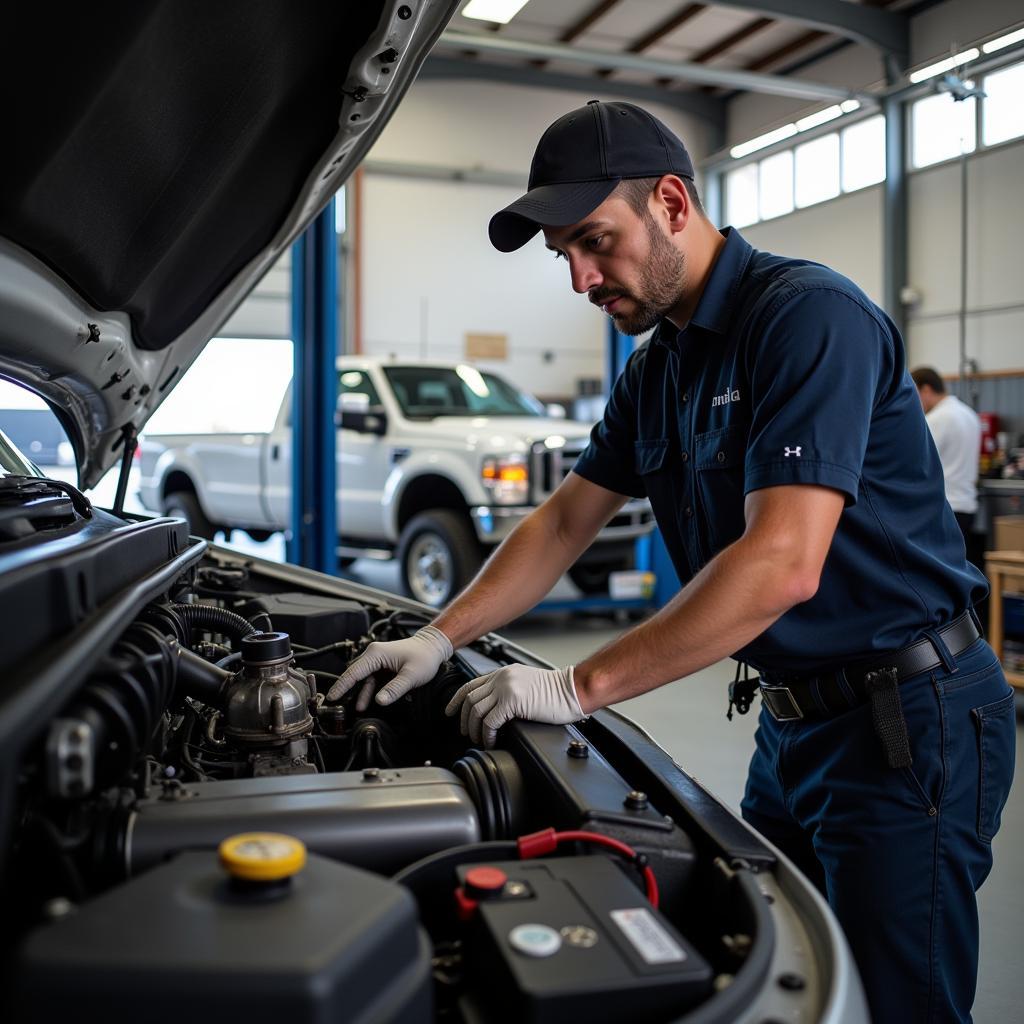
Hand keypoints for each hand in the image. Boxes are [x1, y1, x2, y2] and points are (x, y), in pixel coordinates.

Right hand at [327, 625, 452, 710]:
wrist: (433, 647)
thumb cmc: (424, 656)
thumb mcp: (411, 675)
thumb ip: (395, 689)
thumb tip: (380, 701)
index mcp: (376, 654)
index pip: (353, 672)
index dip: (341, 686)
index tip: (332, 697)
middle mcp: (373, 655)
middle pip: (355, 675)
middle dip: (346, 690)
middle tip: (337, 705)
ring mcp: (378, 660)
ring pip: (363, 679)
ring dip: (360, 693)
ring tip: (357, 709)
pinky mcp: (383, 666)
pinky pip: (371, 680)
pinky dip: (369, 691)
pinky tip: (368, 702)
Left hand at [444, 664, 582, 747]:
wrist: (573, 690)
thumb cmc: (557, 692)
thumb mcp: (527, 685)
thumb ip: (508, 692)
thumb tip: (493, 712)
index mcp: (504, 673)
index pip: (471, 685)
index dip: (456, 700)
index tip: (450, 712)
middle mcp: (502, 678)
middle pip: (470, 699)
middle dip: (464, 719)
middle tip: (467, 733)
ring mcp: (506, 688)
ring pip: (476, 710)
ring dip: (475, 729)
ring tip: (481, 740)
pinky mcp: (513, 701)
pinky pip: (490, 721)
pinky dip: (488, 734)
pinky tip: (492, 741)